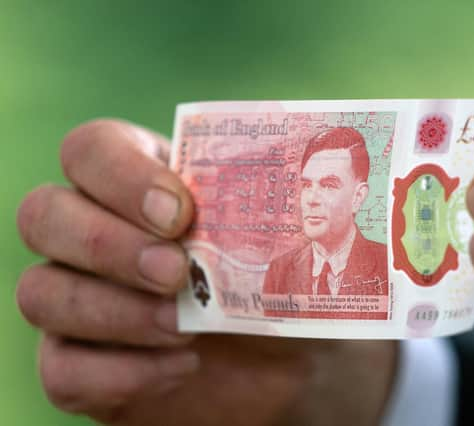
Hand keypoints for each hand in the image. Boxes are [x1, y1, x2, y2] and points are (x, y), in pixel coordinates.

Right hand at [16, 120, 395, 424]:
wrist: (289, 364)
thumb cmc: (283, 285)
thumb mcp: (288, 237)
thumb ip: (281, 200)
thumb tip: (310, 164)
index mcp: (140, 182)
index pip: (91, 149)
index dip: (121, 173)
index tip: (180, 212)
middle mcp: (94, 232)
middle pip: (43, 213)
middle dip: (108, 243)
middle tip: (175, 271)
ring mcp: (78, 299)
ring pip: (39, 291)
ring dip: (113, 311)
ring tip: (183, 327)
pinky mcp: (81, 364)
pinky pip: (61, 369)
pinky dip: (119, 372)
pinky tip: (182, 367)